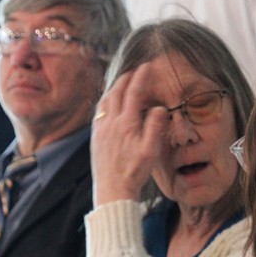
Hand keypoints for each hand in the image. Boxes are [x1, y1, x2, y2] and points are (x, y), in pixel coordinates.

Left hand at [91, 64, 169, 205]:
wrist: (113, 190)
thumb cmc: (134, 172)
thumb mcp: (151, 151)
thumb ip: (155, 126)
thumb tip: (160, 107)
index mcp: (127, 124)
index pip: (134, 93)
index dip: (141, 77)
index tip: (146, 66)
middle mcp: (111, 122)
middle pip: (118, 92)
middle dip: (127, 78)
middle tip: (135, 70)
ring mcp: (101, 129)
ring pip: (106, 100)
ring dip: (115, 87)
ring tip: (122, 82)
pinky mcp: (95, 136)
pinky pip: (99, 111)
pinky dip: (105, 100)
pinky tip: (109, 102)